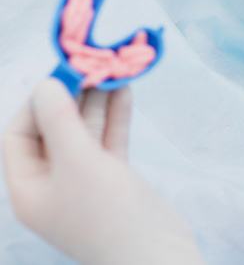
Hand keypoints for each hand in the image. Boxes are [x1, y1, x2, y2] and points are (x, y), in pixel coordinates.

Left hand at [2, 79, 203, 264]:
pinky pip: (109, 141)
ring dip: (97, 103)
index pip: (19, 135)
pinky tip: (125, 92)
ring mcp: (86, 181)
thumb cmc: (106, 211)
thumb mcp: (77, 162)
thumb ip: (59, 120)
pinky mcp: (114, 179)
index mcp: (28, 187)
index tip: (60, 76)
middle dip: (71, 98)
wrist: (156, 254)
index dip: (36, 104)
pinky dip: (116, 118)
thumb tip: (46, 83)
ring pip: (85, 133)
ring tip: (110, 71)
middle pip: (54, 130)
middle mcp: (53, 182)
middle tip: (89, 66)